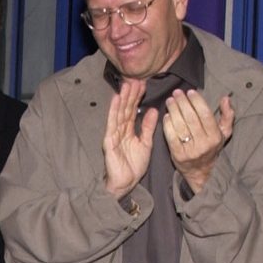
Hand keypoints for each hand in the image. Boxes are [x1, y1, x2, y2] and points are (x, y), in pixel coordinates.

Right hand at [101, 78, 155, 198]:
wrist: (126, 183)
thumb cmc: (133, 166)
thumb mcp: (146, 143)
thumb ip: (147, 127)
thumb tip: (153, 110)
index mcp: (128, 130)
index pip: (132, 110)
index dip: (137, 97)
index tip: (143, 84)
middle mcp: (120, 130)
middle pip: (125, 109)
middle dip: (130, 94)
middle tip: (135, 79)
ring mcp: (113, 135)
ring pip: (119, 113)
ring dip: (122, 98)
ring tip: (126, 84)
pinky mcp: (109, 141)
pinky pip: (112, 124)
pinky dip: (113, 111)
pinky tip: (116, 100)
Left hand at [162, 90, 233, 193]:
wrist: (201, 172)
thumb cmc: (211, 147)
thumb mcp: (224, 133)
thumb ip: (227, 115)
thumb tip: (225, 99)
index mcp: (215, 137)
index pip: (205, 114)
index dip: (197, 101)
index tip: (190, 92)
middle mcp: (203, 144)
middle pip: (191, 118)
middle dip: (182, 103)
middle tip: (177, 93)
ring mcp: (189, 151)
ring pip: (180, 126)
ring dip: (173, 111)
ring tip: (170, 101)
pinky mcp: (177, 155)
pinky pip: (171, 136)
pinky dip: (167, 124)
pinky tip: (166, 116)